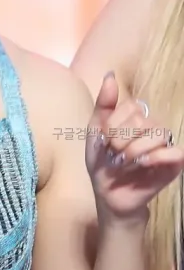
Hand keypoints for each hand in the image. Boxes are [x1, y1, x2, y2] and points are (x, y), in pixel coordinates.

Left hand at [86, 72, 183, 222]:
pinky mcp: (173, 164)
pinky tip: (142, 164)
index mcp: (136, 119)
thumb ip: (103, 104)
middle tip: (113, 153)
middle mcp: (153, 129)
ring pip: (158, 133)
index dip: (114, 124)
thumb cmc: (103, 164)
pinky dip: (154, 157)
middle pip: (143, 120)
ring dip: (134, 149)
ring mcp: (165, 146)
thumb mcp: (95, 133)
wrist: (109, 195)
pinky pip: (173, 152)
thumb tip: (109, 74)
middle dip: (122, 138)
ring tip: (124, 162)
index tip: (104, 141)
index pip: (131, 107)